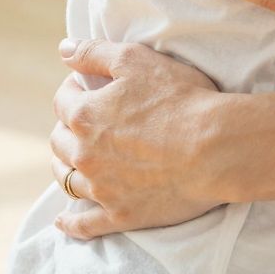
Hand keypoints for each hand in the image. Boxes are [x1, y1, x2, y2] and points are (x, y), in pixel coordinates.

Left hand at [50, 38, 225, 237]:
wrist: (215, 148)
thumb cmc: (181, 99)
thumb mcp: (137, 60)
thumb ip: (94, 53)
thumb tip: (62, 49)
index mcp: (84, 115)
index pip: (63, 100)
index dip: (74, 88)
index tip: (88, 85)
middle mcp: (84, 154)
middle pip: (59, 141)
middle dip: (67, 128)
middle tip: (85, 122)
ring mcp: (100, 189)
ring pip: (66, 179)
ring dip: (65, 167)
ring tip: (75, 160)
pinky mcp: (120, 215)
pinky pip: (84, 225)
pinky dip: (70, 223)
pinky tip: (64, 221)